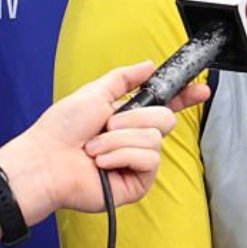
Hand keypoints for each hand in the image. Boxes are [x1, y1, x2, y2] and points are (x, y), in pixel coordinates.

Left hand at [0, 61, 209, 223]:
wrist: (46, 162)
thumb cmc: (60, 130)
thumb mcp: (94, 92)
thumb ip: (124, 77)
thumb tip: (148, 65)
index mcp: (128, 117)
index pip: (166, 105)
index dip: (185, 97)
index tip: (201, 89)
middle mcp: (135, 139)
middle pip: (165, 119)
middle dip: (135, 118)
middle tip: (108, 125)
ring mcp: (137, 162)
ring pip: (154, 139)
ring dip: (120, 140)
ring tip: (95, 148)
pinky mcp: (137, 182)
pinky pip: (149, 160)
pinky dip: (122, 156)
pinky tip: (102, 163)